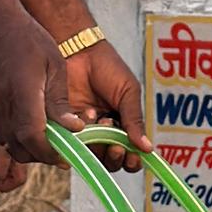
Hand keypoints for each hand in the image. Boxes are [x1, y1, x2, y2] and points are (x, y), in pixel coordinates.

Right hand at [0, 7, 68, 182]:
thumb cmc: (28, 41)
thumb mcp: (55, 66)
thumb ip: (61, 102)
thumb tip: (73, 129)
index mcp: (23, 95)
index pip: (33, 137)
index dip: (51, 152)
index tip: (68, 154)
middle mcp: (3, 108)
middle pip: (21, 150)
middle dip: (44, 155)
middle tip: (64, 148)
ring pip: (11, 146)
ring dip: (31, 149)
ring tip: (51, 138)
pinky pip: (3, 135)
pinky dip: (19, 139)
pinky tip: (35, 126)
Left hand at [67, 36, 150, 162]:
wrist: (79, 50)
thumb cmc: (107, 68)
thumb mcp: (128, 92)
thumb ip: (135, 120)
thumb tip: (148, 149)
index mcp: (121, 126)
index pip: (129, 153)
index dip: (132, 161)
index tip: (134, 157)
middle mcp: (102, 133)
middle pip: (109, 160)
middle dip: (115, 157)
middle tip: (117, 146)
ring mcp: (81, 131)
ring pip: (90, 155)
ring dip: (99, 145)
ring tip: (103, 121)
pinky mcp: (62, 126)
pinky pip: (70, 142)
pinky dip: (80, 135)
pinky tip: (86, 116)